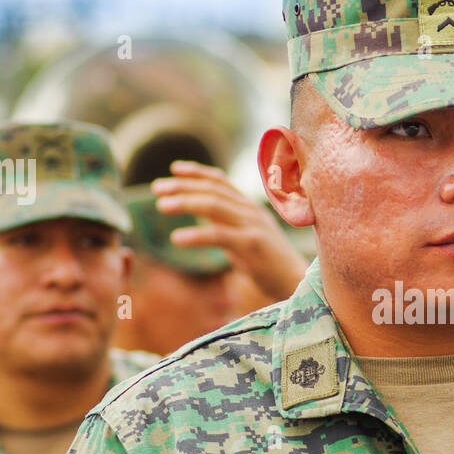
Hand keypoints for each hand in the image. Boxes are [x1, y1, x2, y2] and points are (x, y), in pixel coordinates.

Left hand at [151, 161, 307, 302]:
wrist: (296, 283)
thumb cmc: (268, 263)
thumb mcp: (244, 237)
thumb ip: (226, 223)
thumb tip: (200, 214)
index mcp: (249, 207)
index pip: (220, 181)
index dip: (197, 172)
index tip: (174, 169)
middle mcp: (251, 210)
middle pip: (213, 190)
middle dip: (183, 186)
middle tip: (157, 189)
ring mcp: (253, 225)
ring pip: (214, 205)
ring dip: (185, 203)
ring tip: (161, 206)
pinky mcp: (253, 244)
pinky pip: (220, 235)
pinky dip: (196, 234)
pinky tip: (176, 238)